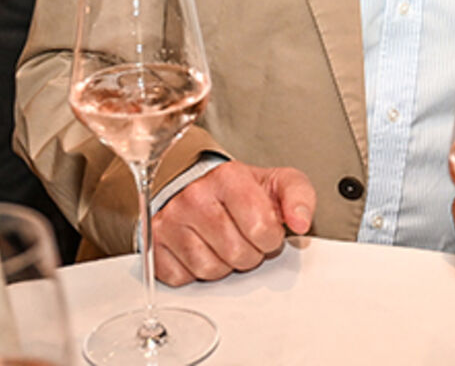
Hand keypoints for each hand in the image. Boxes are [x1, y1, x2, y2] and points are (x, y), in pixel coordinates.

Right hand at [151, 160, 315, 285]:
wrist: (205, 188)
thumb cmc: (243, 191)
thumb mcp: (279, 184)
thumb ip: (299, 198)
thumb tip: (300, 223)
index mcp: (228, 177)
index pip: (261, 228)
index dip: (270, 237)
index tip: (265, 228)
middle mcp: (194, 195)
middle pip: (237, 253)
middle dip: (249, 252)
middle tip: (244, 236)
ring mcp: (170, 219)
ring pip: (210, 269)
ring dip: (224, 264)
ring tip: (224, 242)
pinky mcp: (153, 242)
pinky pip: (182, 278)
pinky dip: (195, 272)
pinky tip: (201, 249)